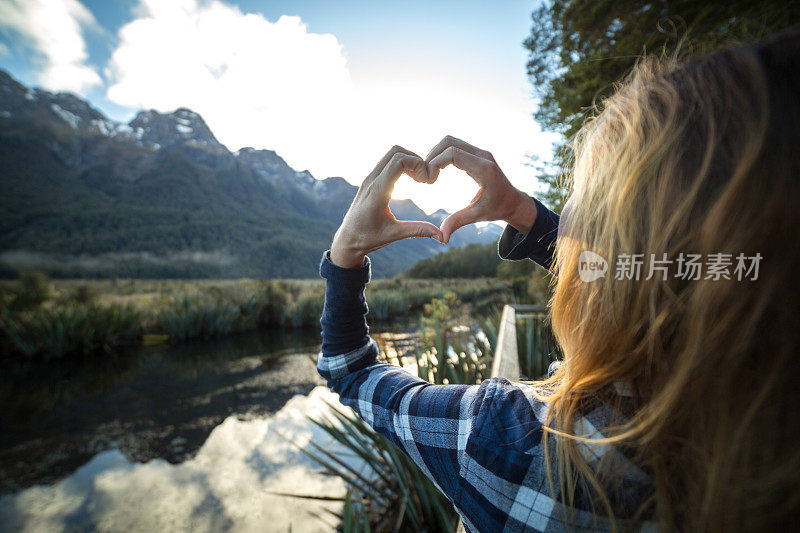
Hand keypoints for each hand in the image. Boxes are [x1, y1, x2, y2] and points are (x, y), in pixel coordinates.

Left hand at [330, 146, 443, 267]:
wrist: (347, 239)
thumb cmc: (368, 238)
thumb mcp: (394, 235)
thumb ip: (418, 231)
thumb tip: (441, 236)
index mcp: (377, 192)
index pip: (398, 161)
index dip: (417, 164)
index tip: (426, 181)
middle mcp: (371, 181)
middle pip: (395, 152)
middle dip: (415, 159)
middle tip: (425, 178)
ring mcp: (369, 179)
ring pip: (391, 154)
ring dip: (408, 160)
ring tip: (419, 179)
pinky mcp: (370, 180)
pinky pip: (387, 162)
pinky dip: (401, 164)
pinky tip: (410, 179)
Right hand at [425, 136, 536, 243]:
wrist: (514, 201)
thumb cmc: (498, 208)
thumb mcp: (478, 215)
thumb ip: (458, 221)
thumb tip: (442, 237)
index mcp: (484, 169)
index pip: (452, 153)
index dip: (435, 163)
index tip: (429, 181)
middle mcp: (482, 156)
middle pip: (449, 142)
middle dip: (432, 156)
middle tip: (426, 176)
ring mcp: (480, 152)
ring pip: (451, 141)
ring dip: (436, 153)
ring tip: (430, 172)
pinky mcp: (477, 153)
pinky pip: (455, 145)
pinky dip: (442, 153)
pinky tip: (437, 169)